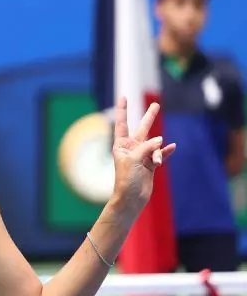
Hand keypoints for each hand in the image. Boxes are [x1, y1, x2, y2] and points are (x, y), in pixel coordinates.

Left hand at [110, 96, 176, 215]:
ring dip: (158, 152)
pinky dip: (166, 152)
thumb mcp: (134, 160)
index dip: (122, 109)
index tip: (123, 96)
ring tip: (156, 162)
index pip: (122, 123)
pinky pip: (161, 154)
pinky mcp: (151, 164)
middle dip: (149, 117)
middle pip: (142, 129)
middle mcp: (132, 148)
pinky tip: (173, 147)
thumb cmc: (126, 179)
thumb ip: (146, 147)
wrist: (131, 198)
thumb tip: (161, 140)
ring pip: (155, 145)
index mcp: (121, 145)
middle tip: (156, 104)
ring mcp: (142, 156)